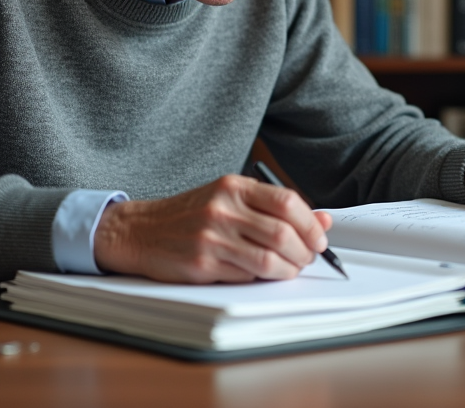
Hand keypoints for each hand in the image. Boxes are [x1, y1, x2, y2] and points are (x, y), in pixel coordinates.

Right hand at [92, 175, 331, 282]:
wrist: (140, 230)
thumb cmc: (190, 214)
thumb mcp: (231, 199)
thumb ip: (275, 207)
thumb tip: (323, 219)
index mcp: (234, 187)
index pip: (288, 202)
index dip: (312, 225)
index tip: (319, 239)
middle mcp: (223, 208)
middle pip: (283, 234)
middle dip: (304, 253)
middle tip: (307, 259)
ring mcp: (211, 237)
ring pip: (269, 261)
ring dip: (287, 271)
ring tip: (288, 270)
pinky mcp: (202, 264)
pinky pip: (246, 276)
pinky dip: (259, 278)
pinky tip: (256, 273)